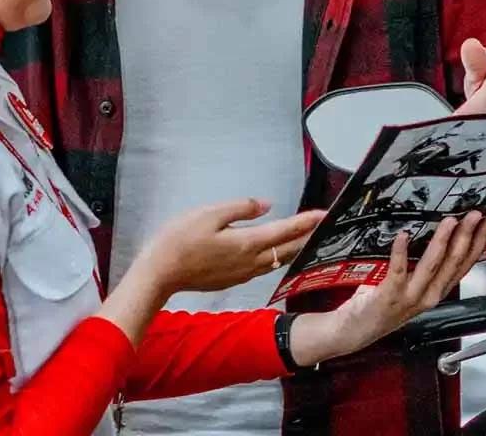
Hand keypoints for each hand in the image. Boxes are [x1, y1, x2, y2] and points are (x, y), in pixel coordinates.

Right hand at [136, 199, 325, 298]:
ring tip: (307, 238)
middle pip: (288, 249)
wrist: (160, 273)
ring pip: (278, 260)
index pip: (285, 230)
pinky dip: (278, 257)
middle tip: (324, 227)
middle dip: (307, 237)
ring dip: (294, 248)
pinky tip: (278, 252)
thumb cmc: (180, 240)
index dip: (306, 222)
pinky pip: (264, 267)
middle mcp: (250, 262)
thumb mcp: (209, 214)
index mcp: (247, 243)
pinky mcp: (232, 279)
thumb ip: (241, 208)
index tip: (325, 215)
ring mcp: (242, 274)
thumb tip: (267, 205)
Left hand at [288, 211, 485, 364]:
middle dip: (467, 236)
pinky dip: (401, 252)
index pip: (466, 264)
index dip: (480, 241)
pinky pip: (398, 270)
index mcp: (437, 290)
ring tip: (450, 221)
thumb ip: (425, 266)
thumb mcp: (413, 286)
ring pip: (432, 266)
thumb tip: (437, 232)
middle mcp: (429, 296)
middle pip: (454, 262)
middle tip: (475, 214)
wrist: (355, 330)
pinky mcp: (389, 296)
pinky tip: (403, 235)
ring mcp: (410, 297)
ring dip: (442, 241)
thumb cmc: (383, 304)